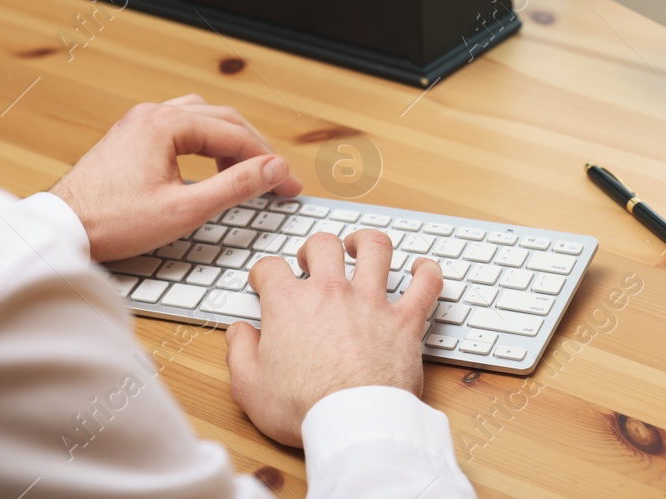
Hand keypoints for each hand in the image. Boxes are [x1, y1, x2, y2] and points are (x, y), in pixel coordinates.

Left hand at [50, 94, 302, 261]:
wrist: (59, 229)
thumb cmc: (112, 222)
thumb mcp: (185, 209)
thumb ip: (236, 185)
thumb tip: (274, 169)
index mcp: (166, 124)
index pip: (236, 135)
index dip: (269, 161)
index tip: (288, 185)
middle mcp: (152, 114)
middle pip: (222, 119)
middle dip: (254, 149)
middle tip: (276, 179)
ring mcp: (138, 123)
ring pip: (201, 118)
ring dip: (229, 141)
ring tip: (244, 171)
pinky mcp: (129, 137)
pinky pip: (180, 126)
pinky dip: (204, 142)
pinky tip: (208, 165)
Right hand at [225, 228, 442, 446]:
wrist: (352, 423)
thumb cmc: (303, 408)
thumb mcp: (249, 387)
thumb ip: (239, 353)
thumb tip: (239, 333)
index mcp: (289, 304)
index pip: (270, 268)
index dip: (264, 272)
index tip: (265, 281)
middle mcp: (331, 292)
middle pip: (324, 245)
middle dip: (315, 247)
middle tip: (313, 261)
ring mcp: (371, 302)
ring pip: (375, 248)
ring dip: (367, 242)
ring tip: (361, 247)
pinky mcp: (405, 320)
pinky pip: (425, 283)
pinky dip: (427, 271)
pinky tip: (421, 268)